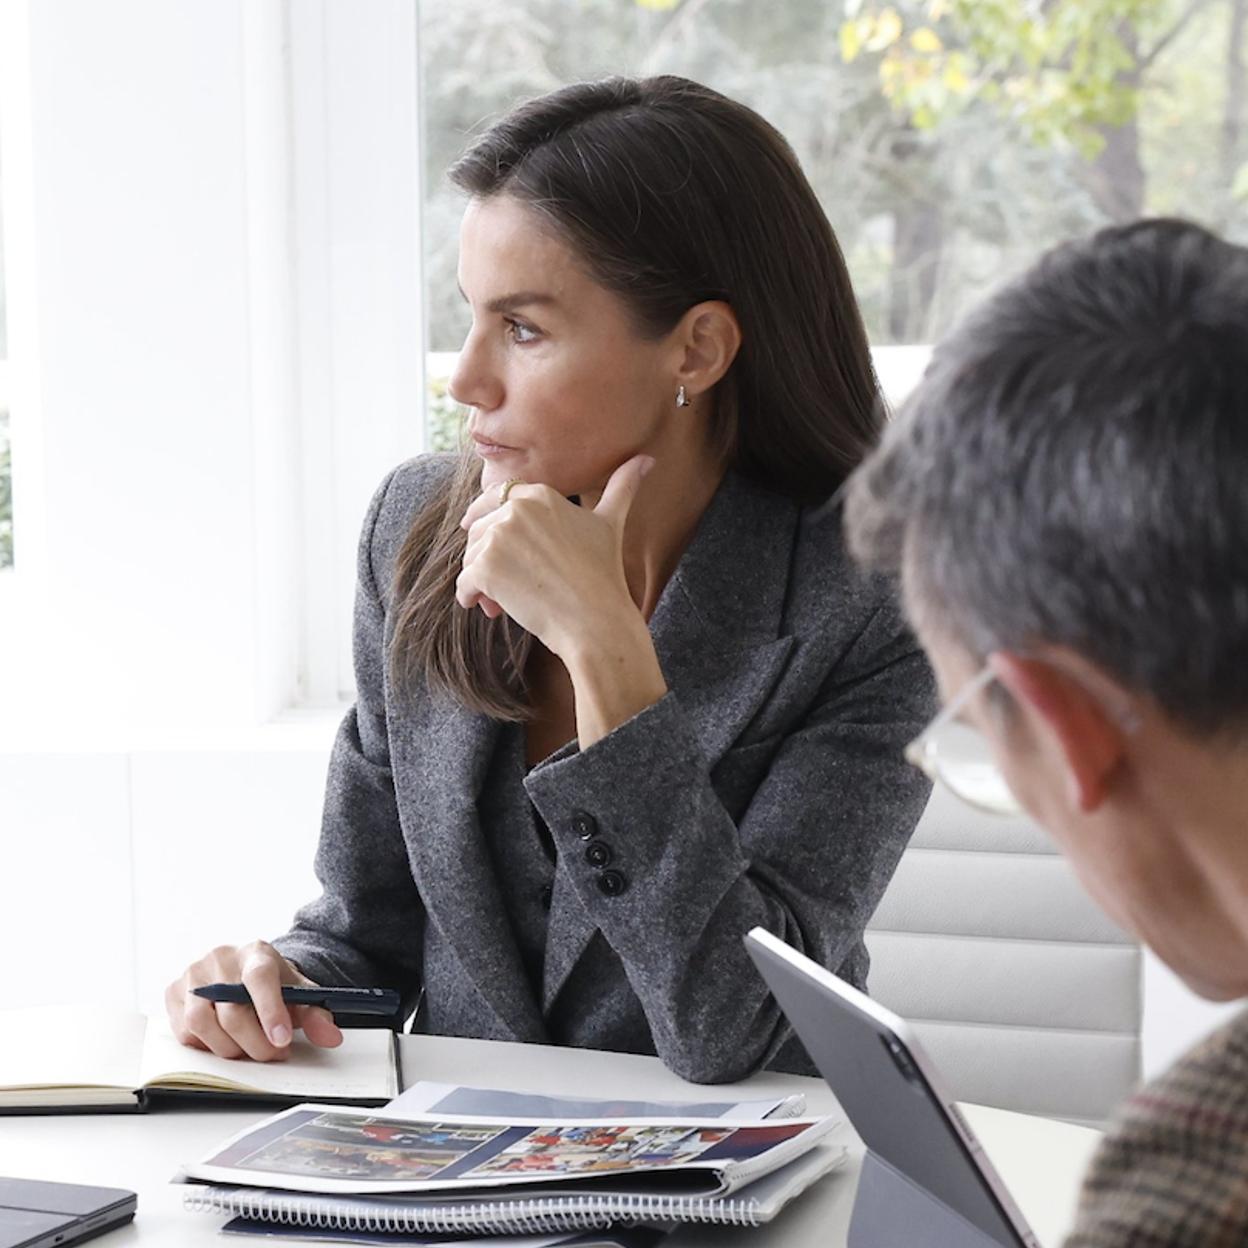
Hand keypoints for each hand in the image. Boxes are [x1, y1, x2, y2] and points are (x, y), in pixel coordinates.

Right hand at [165, 940, 342, 1060]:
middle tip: (274, 1054)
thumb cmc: (274, 985)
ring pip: (202, 1024)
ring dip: (229, 1048)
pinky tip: (224, 1039)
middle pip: (232, 1012)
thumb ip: (316, 1015)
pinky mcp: (173, 992)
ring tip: (248, 1049)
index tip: (282, 1039)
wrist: (248, 972)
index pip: (260, 978)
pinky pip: (184, 1031)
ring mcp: (193, 974)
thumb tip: (331, 1037)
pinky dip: (206, 1045)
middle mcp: (221, 958)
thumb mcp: (299, 994)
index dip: (271, 1011)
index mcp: (256, 952)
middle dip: (256, 1044)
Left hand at [455, 455, 654, 657]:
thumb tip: (649, 459)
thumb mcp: (611, 523)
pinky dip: (470, 597)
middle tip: (511, 584)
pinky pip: (463, 582)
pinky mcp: (485, 567)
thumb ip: (623, 487)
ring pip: (471, 557)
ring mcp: (499, 536)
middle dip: (490, 558)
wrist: (596, 620)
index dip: (486, 517)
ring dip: (482, 580)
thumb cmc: (605, 574)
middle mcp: (516, 508)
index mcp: (540, 494)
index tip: (479, 531)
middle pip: (480, 530)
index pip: (496, 498)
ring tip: (505, 600)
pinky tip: (488, 607)